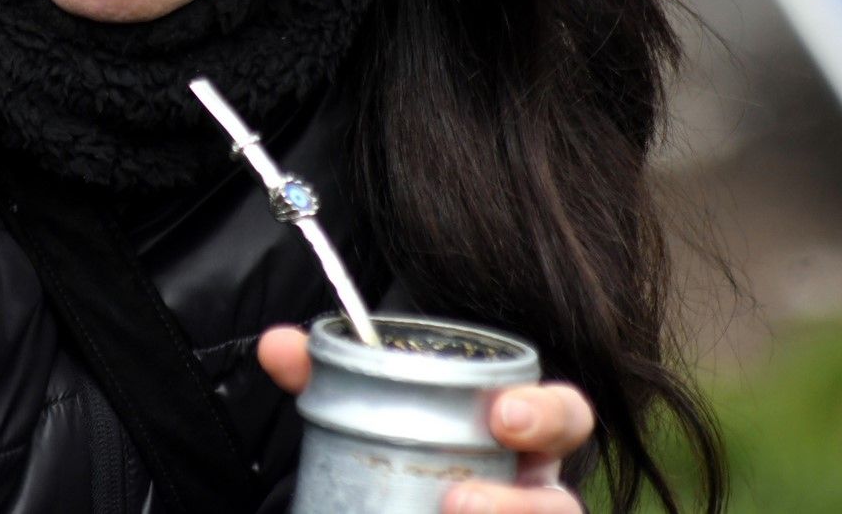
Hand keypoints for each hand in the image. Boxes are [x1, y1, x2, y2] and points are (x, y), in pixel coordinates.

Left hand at [258, 326, 592, 513]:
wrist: (377, 500)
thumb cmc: (396, 445)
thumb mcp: (366, 406)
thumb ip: (323, 373)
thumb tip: (277, 345)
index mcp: (518, 438)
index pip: (564, 416)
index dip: (547, 413)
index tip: (502, 413)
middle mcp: (530, 493)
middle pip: (563, 504)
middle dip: (525, 502)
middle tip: (460, 499)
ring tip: (447, 513)